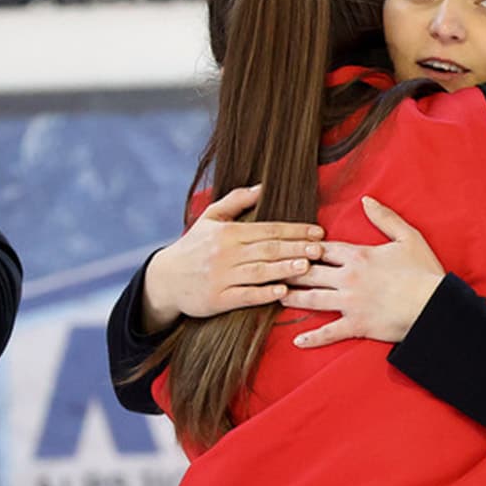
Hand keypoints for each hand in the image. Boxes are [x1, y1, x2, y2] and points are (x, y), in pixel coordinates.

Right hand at [139, 184, 324, 333]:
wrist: (165, 278)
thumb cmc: (193, 246)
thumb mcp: (210, 218)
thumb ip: (236, 201)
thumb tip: (263, 186)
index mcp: (227, 233)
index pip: (267, 229)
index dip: (294, 230)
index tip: (317, 231)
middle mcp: (225, 254)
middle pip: (267, 249)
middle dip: (296, 248)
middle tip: (320, 249)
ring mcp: (221, 277)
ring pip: (259, 272)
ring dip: (285, 269)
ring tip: (307, 267)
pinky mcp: (217, 299)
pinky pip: (245, 296)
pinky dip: (264, 294)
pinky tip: (283, 291)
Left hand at [289, 197, 445, 348]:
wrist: (436, 305)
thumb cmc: (424, 271)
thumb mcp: (408, 237)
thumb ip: (385, 217)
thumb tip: (366, 200)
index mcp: (358, 255)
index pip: (321, 248)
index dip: (303, 246)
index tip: (287, 246)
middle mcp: (348, 278)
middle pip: (309, 271)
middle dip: (289, 270)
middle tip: (270, 269)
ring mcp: (350, 303)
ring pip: (312, 299)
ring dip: (292, 297)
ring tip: (275, 296)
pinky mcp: (357, 325)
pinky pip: (329, 332)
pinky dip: (312, 338)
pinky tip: (296, 340)